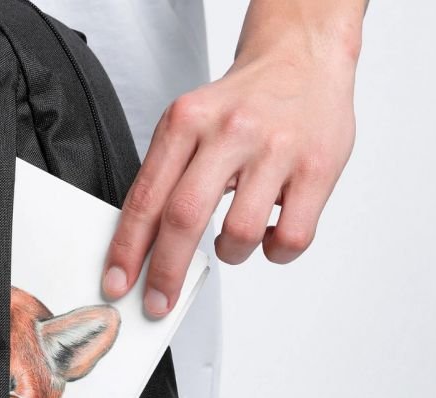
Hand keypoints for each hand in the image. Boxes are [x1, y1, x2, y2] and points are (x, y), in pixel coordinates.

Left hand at [102, 7, 363, 317]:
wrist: (302, 58)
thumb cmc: (241, 105)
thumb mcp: (189, 126)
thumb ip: (165, 180)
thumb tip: (142, 250)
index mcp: (186, 122)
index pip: (146, 198)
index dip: (128, 250)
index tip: (117, 283)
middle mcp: (229, 131)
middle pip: (184, 217)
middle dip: (166, 272)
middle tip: (157, 302)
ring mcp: (276, 149)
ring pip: (240, 233)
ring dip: (230, 253)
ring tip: (232, 239)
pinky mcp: (317, 167)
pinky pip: (291, 237)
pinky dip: (275, 250)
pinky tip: (270, 232)